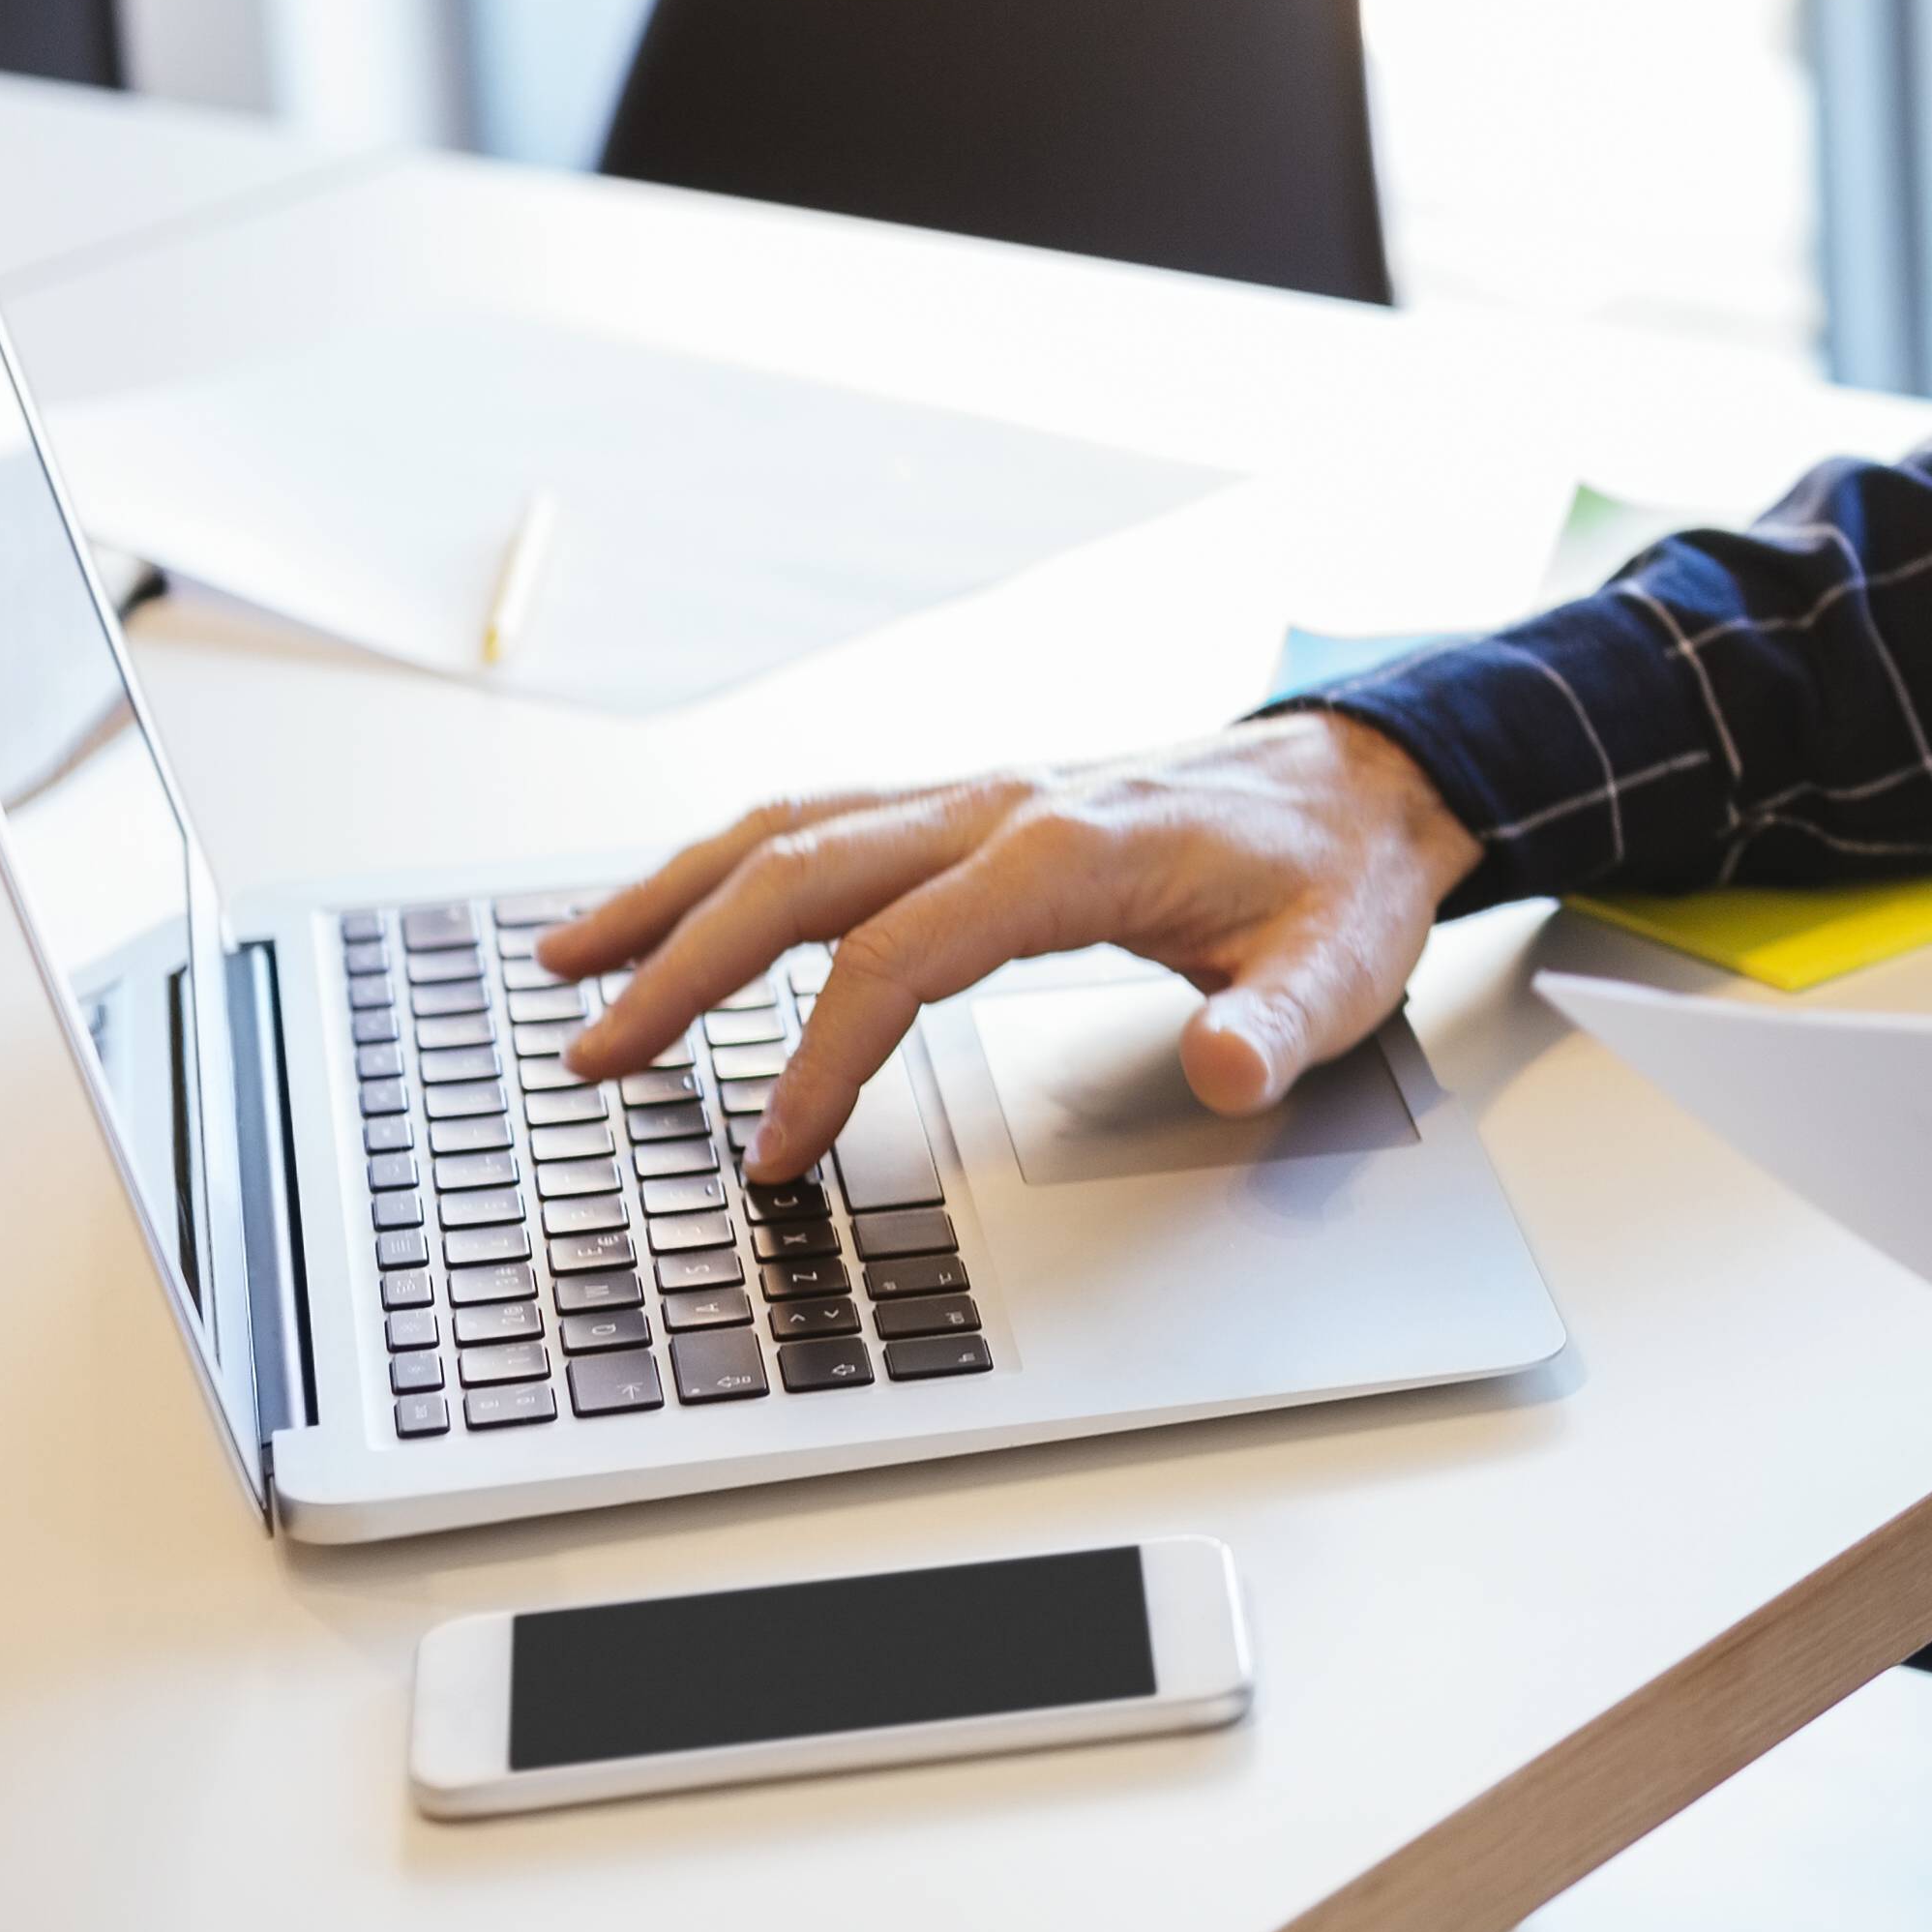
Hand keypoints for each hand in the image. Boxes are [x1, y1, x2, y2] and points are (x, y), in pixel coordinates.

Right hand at [533, 713, 1487, 1181]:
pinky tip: (672, 914)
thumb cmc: (1338, 878)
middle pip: (806, 870)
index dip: (827, 1054)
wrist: (1365, 781)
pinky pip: (826, 824)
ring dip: (675, 895)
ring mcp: (981, 795)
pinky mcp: (973, 806)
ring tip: (566, 966)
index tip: (771, 1150)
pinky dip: (730, 867)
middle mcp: (1007, 804)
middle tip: (591, 1058)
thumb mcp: (1340, 964)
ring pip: (793, 830)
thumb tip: (1221, 1069)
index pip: (906, 952)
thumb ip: (1279, 1027)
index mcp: (1077, 848)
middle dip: (685, 962)